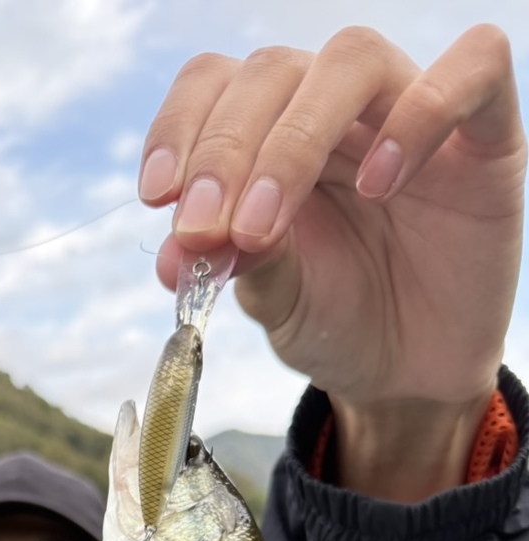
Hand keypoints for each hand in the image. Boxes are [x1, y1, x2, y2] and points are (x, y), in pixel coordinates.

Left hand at [140, 27, 526, 496]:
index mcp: (269, 136)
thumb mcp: (277, 301)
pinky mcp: (485, 137)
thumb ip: (240, 263)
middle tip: (211, 227)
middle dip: (227, 150)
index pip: (216, 84)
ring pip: (353, 58)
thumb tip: (178, 249)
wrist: (407, 377)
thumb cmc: (338, 323)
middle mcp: (334, 110)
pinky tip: (380, 182)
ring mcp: (410, 112)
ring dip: (295, 138)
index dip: (181, 127)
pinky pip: (475, 69)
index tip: (159, 197)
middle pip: (272, 71)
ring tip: (268, 220)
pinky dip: (423, 112)